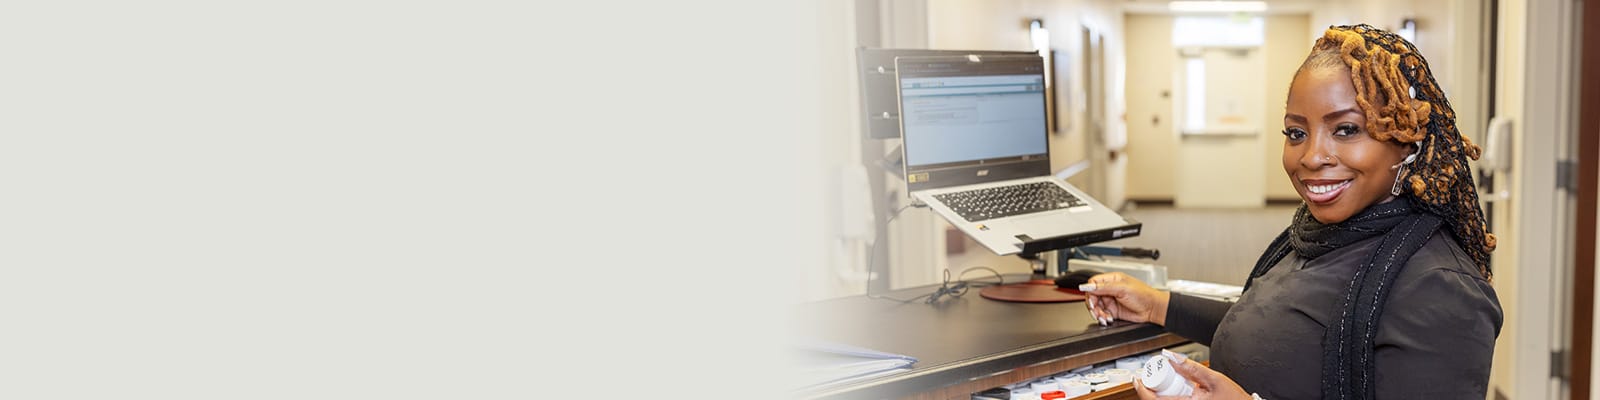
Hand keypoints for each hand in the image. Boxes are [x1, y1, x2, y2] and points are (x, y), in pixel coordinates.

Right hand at [1079, 272, 1168, 324]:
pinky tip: (1108, 319)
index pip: (1093, 283)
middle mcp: (1110, 289)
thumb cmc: (1143, 295)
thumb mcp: (1122, 288)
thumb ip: (1103, 287)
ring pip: (1096, 306)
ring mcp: (1111, 301)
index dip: (1089, 290)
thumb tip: (1087, 286)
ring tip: (1103, 317)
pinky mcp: (1113, 311)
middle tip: (1095, 310)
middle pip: (1092, 296)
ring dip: (1097, 313)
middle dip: (1092, 304)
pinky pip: (1102, 314)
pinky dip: (1102, 318)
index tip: (1090, 298)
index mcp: (1112, 280)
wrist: (1153, 309)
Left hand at [1132, 351, 1251, 399]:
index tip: (1137, 379)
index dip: (1142, 389)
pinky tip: (1174, 390)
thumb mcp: (1214, 379)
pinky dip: (1169, 397)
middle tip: (1148, 377)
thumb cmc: (1235, 399)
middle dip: (1150, 390)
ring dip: (1158, 395)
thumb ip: (1191, 368)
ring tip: (1160, 382)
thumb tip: (1170, 356)